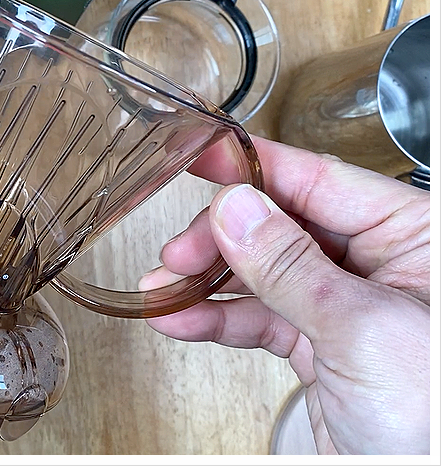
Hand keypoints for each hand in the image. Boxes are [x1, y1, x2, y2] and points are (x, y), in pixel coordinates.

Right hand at [143, 136, 428, 454]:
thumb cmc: (433, 420)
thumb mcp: (361, 328)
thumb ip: (291, 265)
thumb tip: (237, 209)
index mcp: (414, 238)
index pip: (323, 181)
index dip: (255, 166)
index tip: (200, 155)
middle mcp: (380, 265)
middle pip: (280, 224)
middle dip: (220, 239)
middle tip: (179, 252)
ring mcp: (344, 306)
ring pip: (260, 274)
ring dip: (204, 282)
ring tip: (160, 288)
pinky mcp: (319, 347)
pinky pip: (257, 319)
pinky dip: (214, 320)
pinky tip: (178, 319)